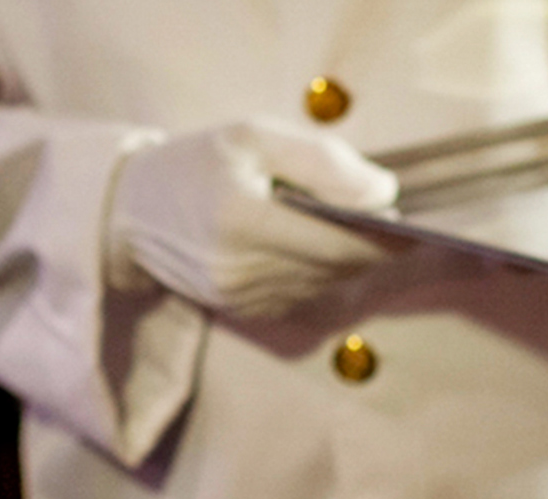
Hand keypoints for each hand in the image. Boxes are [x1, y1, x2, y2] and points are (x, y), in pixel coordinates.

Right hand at [109, 119, 399, 319]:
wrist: (132, 211)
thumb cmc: (198, 163)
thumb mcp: (255, 136)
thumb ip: (324, 161)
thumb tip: (386, 194)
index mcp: (242, 222)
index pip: (339, 242)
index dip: (386, 237)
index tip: (416, 223)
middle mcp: (240, 270)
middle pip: (339, 267)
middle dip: (373, 246)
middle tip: (395, 221)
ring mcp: (241, 299)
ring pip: (328, 285)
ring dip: (350, 261)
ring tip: (359, 230)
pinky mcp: (243, 313)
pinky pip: (306, 297)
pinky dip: (323, 274)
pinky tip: (320, 249)